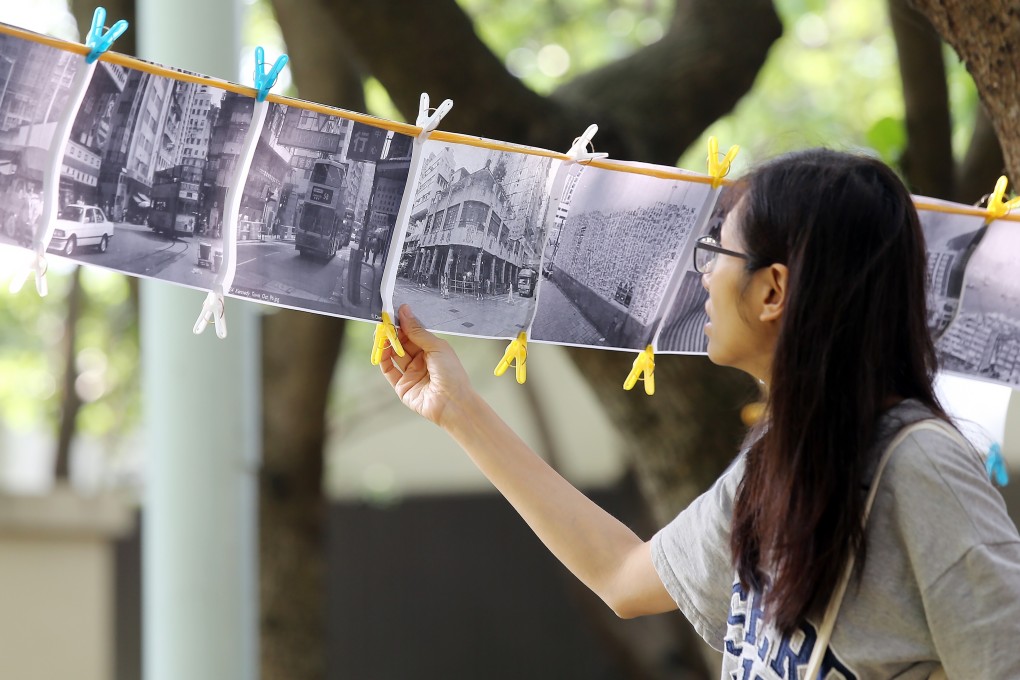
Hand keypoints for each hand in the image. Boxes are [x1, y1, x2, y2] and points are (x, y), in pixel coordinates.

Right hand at [379, 304, 476, 428]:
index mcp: (433, 350)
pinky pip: (390, 371)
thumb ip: (417, 331)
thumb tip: (404, 311)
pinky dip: (383, 360)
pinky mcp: (403, 386)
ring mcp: (412, 374)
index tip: (392, 315)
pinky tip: (381, 350)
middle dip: (392, 333)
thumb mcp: (436, 346)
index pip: (414, 334)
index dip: (403, 324)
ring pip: (395, 355)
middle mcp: (421, 361)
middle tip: (383, 324)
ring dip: (386, 345)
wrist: (453, 402)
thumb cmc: (451, 373)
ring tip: (380, 335)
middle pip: (403, 343)